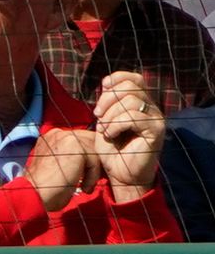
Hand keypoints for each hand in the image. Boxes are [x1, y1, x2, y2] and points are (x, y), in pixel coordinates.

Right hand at [22, 126, 100, 211]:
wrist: (34, 194)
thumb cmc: (46, 187)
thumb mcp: (59, 166)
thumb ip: (72, 158)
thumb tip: (92, 160)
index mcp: (52, 137)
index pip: (81, 140)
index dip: (89, 158)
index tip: (87, 176)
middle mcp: (58, 133)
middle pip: (91, 141)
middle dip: (95, 161)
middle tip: (91, 180)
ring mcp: (66, 137)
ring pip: (95, 150)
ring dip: (94, 170)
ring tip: (86, 186)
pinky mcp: (75, 145)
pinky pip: (95, 159)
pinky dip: (93, 176)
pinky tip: (84, 188)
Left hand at [91, 70, 165, 196]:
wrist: (121, 174)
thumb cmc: (112, 150)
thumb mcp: (105, 121)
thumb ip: (108, 103)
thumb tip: (106, 83)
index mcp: (140, 103)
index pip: (134, 78)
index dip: (116, 78)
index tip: (102, 89)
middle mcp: (151, 108)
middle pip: (130, 86)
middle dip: (107, 99)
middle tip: (97, 115)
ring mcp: (156, 118)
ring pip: (131, 101)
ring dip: (110, 115)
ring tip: (105, 130)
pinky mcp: (156, 130)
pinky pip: (133, 117)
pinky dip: (115, 125)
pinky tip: (110, 136)